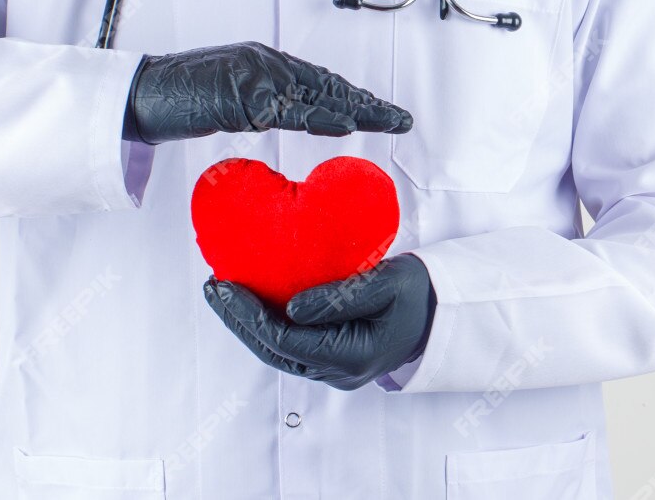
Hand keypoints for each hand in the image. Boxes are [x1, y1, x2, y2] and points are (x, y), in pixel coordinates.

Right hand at [122, 41, 411, 144]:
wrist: (140, 92)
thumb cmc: (178, 97)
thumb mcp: (227, 98)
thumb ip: (259, 103)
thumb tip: (284, 119)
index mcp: (263, 60)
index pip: (319, 79)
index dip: (353, 95)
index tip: (380, 110)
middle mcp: (264, 60)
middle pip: (328, 82)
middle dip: (368, 102)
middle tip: (401, 119)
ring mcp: (254, 74)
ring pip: (317, 93)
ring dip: (357, 109)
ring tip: (388, 121)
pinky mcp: (242, 94)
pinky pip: (289, 110)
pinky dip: (321, 116)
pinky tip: (346, 125)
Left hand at [202, 253, 436, 390]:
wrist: (441, 308)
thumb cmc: (418, 292)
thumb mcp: (386, 284)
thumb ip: (340, 297)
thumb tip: (292, 308)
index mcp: (351, 356)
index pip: (284, 340)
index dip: (250, 315)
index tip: (226, 286)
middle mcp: (338, 371)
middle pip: (272, 351)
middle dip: (238, 320)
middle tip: (213, 288)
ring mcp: (334, 368)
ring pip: (277, 351)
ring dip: (248, 323)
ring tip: (223, 293)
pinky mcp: (332, 356)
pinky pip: (290, 344)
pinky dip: (266, 323)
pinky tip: (251, 301)